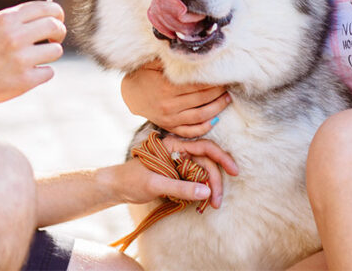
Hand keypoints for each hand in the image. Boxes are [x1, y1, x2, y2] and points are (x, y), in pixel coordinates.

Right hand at [0, 0, 65, 107]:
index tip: (57, 19)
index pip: (46, 8)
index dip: (57, 13)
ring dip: (50, 53)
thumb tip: (47, 12)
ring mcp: (20, 59)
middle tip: (54, 38)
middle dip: (59, 31)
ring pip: (56, 50)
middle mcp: (14, 37)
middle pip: (55, 26)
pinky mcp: (24, 81)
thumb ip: (16, 18)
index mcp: (6, 19)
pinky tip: (28, 73)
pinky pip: (49, 72)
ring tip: (36, 57)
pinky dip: (42, 73)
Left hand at [112, 135, 239, 208]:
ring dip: (209, 188)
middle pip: (207, 162)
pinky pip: (195, 180)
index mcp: (174, 145)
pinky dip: (201, 191)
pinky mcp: (178, 174)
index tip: (234, 172)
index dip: (222, 158)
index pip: (205, 147)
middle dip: (215, 181)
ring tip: (211, 205)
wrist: (117, 187)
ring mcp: (179, 163)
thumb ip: (180, 187)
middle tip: (217, 202)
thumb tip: (207, 192)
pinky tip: (202, 202)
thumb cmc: (131, 179)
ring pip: (203, 173)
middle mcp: (179, 152)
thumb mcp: (155, 184)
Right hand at [121, 60, 231, 137]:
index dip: (213, 80)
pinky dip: (204, 127)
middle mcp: (169, 104)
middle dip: (219, 92)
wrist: (130, 95)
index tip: (224, 74)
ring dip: (217, 108)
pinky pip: (190, 131)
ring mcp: (170, 118)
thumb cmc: (144, 75)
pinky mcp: (170, 127)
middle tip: (229, 85)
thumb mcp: (153, 63)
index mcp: (167, 87)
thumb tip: (188, 49)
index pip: (198, 84)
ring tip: (227, 99)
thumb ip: (170, 59)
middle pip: (202, 99)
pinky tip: (215, 119)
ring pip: (200, 116)